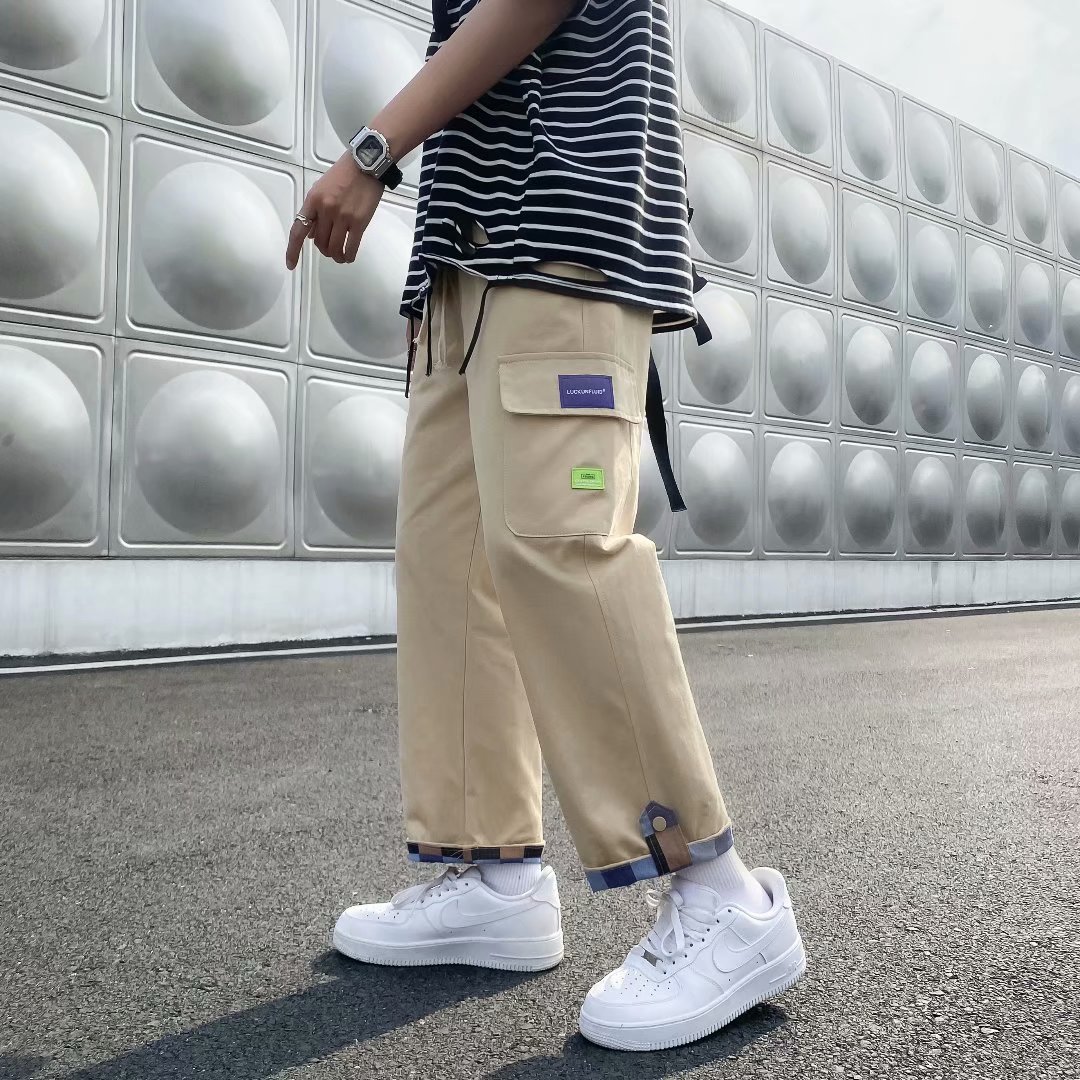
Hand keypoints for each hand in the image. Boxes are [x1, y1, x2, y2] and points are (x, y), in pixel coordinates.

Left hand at [285, 152, 382, 269]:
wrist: (366, 164)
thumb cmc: (343, 174)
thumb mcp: (321, 188)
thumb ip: (315, 211)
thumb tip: (311, 235)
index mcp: (313, 201)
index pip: (299, 230)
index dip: (293, 250)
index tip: (291, 265)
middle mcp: (326, 210)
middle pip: (320, 243)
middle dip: (323, 250)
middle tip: (329, 248)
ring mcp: (343, 217)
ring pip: (334, 248)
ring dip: (336, 256)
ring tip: (339, 256)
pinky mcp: (359, 222)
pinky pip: (351, 248)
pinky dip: (348, 256)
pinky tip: (349, 256)